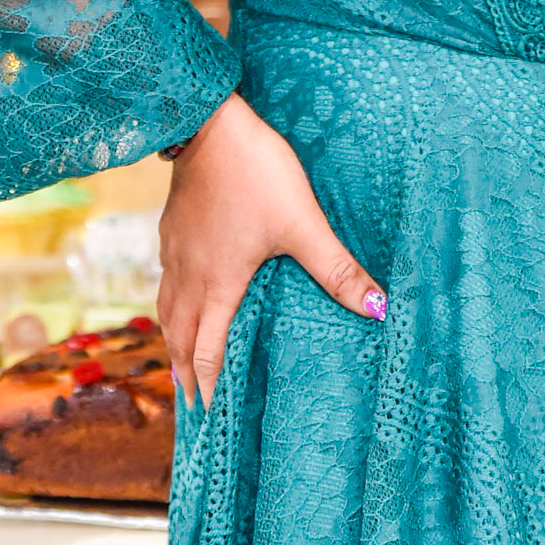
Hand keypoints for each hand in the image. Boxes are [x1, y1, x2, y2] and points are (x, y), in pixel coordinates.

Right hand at [156, 92, 385, 408]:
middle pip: (178, 337)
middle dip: (184, 372)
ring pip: (168, 308)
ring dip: (174, 340)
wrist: (209, 124)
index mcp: (218, 285)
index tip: (208, 419)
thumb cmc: (255, 173)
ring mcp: (175, 249)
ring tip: (179, 360)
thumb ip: (336, 268)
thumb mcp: (302, 222)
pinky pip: (166, 278)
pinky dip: (172, 302)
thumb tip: (378, 308)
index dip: (208, 385)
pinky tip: (182, 291)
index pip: (206, 350)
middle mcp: (190, 274)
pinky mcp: (172, 226)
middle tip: (191, 405)